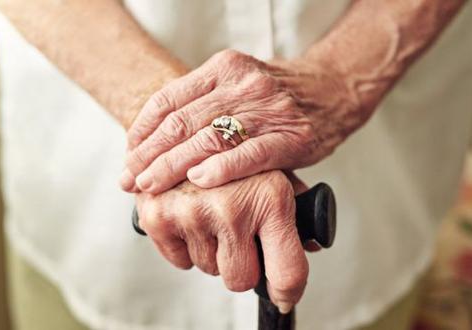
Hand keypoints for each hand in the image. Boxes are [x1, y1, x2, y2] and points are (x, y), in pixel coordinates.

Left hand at [120, 49, 366, 193]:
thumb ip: (204, 104)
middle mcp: (243, 83)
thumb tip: (157, 140)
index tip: (128, 156)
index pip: (169, 99)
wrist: (334, 90)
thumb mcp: (238, 85)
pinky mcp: (292, 136)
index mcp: (224, 68)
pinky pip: (250, 153)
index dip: (142, 131)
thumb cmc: (278, 96)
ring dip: (173, 166)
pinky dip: (222, 168)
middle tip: (129, 179)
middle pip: (183, 121)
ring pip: (209, 138)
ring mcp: (268, 109)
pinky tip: (199, 181)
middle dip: (150, 154)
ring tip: (150, 186)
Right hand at [135, 170, 308, 312]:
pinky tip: (190, 215)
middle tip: (238, 235)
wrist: (186, 123)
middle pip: (241, 280)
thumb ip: (297, 209)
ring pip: (209, 268)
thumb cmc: (238, 153)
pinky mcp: (158, 215)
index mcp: (272, 198)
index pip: (286, 272)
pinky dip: (185, 246)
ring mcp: (193, 212)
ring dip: (212, 250)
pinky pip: (180, 261)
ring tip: (211, 214)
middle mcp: (233, 207)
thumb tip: (313, 243)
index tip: (283, 297)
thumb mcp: (277, 173)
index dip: (286, 291)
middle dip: (241, 264)